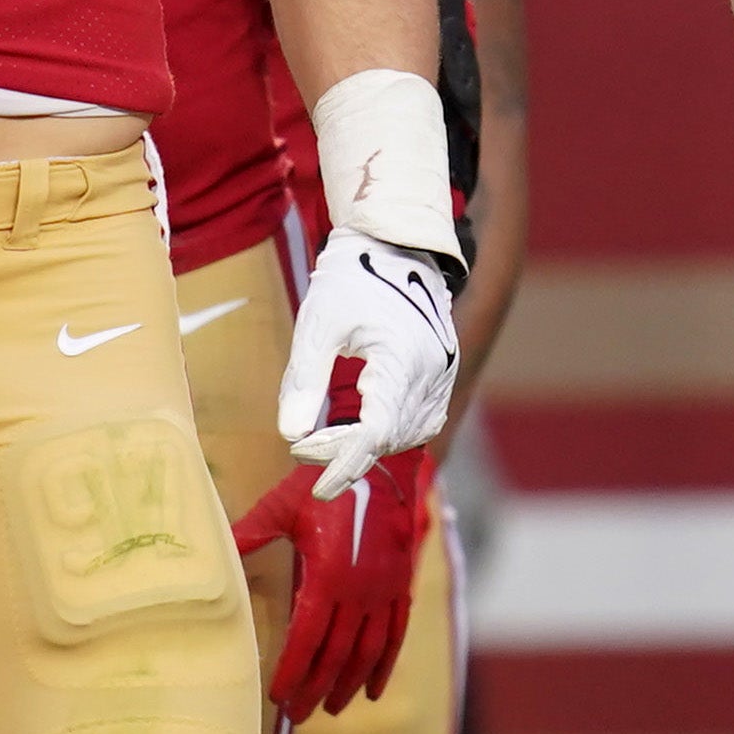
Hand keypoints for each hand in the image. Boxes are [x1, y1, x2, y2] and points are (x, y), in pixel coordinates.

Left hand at [232, 444, 429, 717]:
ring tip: (331, 708)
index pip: (307, 639)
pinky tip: (372, 691)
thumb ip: (248, 535)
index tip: (278, 697)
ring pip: (367, 652)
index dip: (293, 672)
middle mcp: (359, 591)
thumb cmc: (325, 482)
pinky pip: (395, 636)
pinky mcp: (401, 587)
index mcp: (327, 576)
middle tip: (299, 716)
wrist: (383, 462)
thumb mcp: (281, 506)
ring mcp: (384, 591)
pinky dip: (384, 667)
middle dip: (316, 689)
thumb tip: (215, 553)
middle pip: (336, 655)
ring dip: (348, 684)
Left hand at [277, 229, 464, 498]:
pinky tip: (359, 431)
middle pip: (390, 438)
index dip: (344, 464)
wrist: (392, 246)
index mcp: (401, 358)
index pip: (376, 432)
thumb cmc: (350, 279)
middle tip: (303, 449)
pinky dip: (390, 434)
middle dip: (345, 453)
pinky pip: (421, 421)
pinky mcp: (443, 374)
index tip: (316, 487)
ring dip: (366, 446)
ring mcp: (443, 373)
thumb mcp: (317, 324)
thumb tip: (290, 436)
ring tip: (325, 440)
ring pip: (408, 434)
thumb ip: (303, 381)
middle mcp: (433, 371)